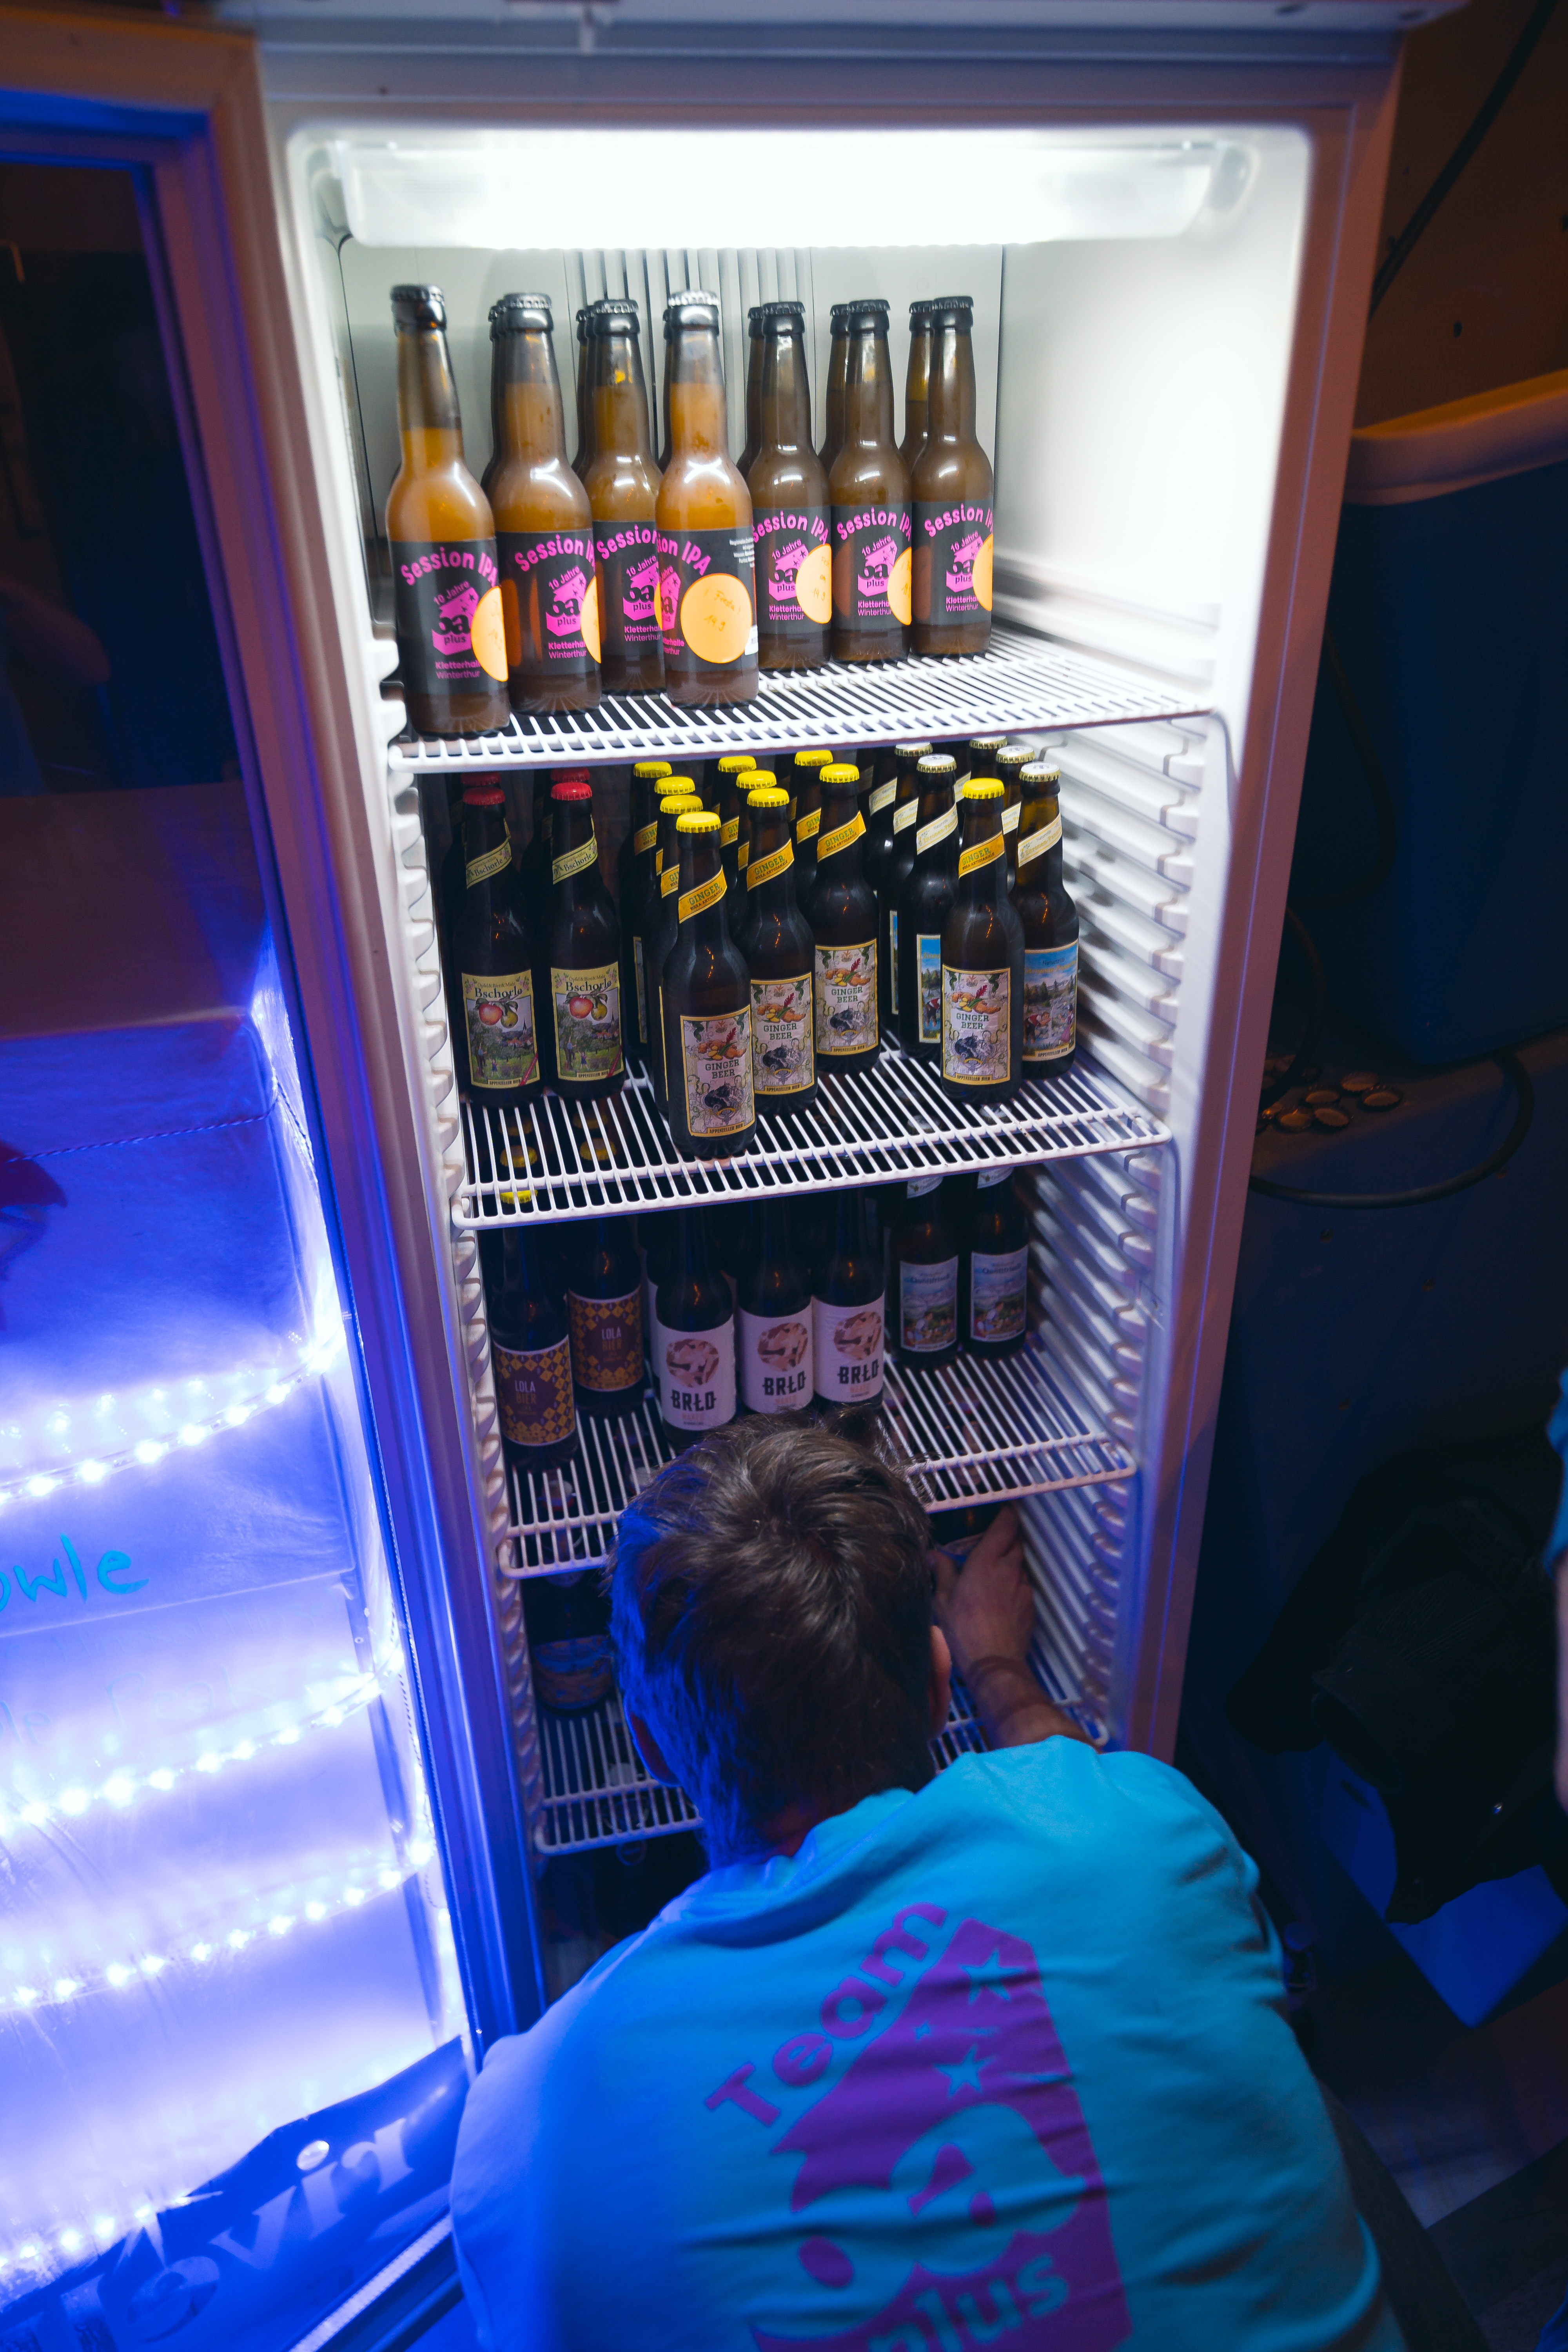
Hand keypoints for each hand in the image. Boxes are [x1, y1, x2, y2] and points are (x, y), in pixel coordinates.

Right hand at [931, 1505, 1031, 1684]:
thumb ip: (942, 1572)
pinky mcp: (1030, 1606)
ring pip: (1020, 1565)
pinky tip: (1001, 1598)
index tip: (1002, 1510)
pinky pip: (1024, 1586)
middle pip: (1015, 1542)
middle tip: (992, 1540)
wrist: (993, 1662)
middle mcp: (1009, 1570)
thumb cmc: (965, 1630)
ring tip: (993, 1572)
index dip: (1006, 1514)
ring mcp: (1023, 1588)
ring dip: (1010, 1563)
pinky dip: (1014, 1585)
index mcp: (986, 1562)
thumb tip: (933, 1557)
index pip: (1005, 1526)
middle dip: (1007, 1537)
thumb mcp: (943, 1600)